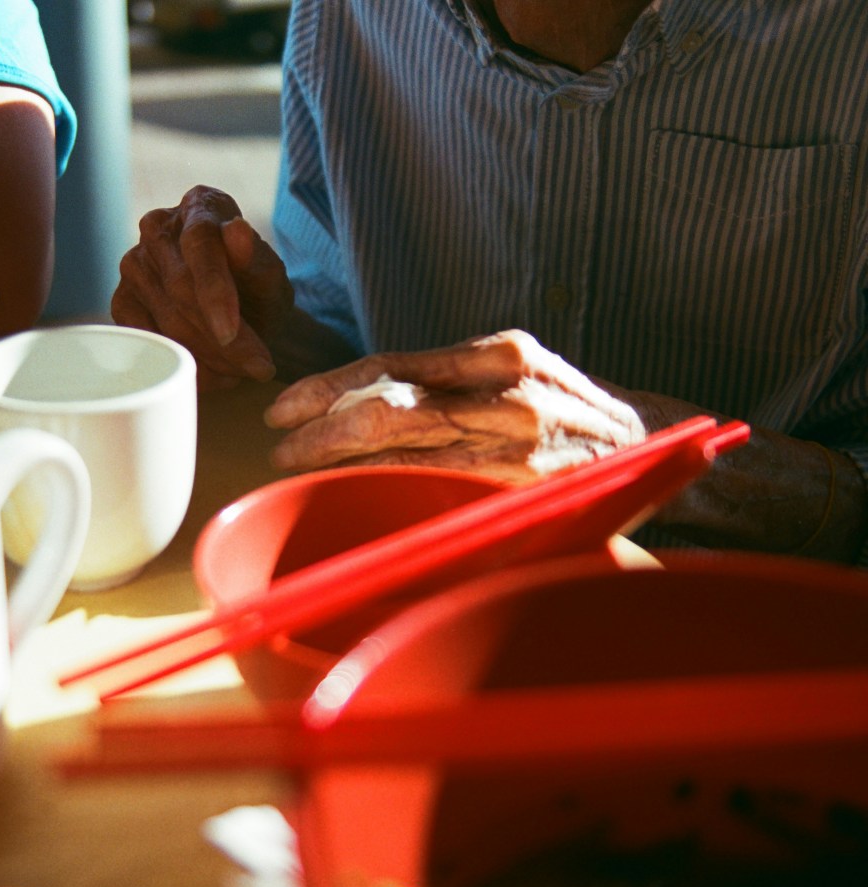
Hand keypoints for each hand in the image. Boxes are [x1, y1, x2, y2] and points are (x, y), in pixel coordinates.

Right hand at [111, 185, 293, 389]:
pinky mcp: (122, 302)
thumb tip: (237, 230)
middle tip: (258, 368)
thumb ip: (257, 258)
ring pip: (166, 322)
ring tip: (243, 372)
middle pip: (181, 290)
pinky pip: (148, 341)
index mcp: (199, 205)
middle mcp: (157, 227)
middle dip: (222, 339)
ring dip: (209, 358)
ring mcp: (133, 264)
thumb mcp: (270, 278)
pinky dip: (184, 365)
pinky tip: (215, 375)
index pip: (199, 244)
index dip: (214, 291)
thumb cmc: (257, 288)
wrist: (241, 315)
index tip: (230, 332)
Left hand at [264, 329, 647, 480]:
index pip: (387, 365)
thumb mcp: (514, 373)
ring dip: (337, 460)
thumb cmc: (565, 412)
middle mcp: (505, 390)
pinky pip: (433, 485)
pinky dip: (382, 487)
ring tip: (296, 467)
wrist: (647, 451)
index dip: (325, 387)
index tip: (284, 407)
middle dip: (318, 426)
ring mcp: (516, 439)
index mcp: (498, 353)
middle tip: (279, 444)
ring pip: (401, 444)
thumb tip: (359, 397)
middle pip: (384, 402)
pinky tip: (349, 493)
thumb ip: (447, 380)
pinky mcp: (523, 484)